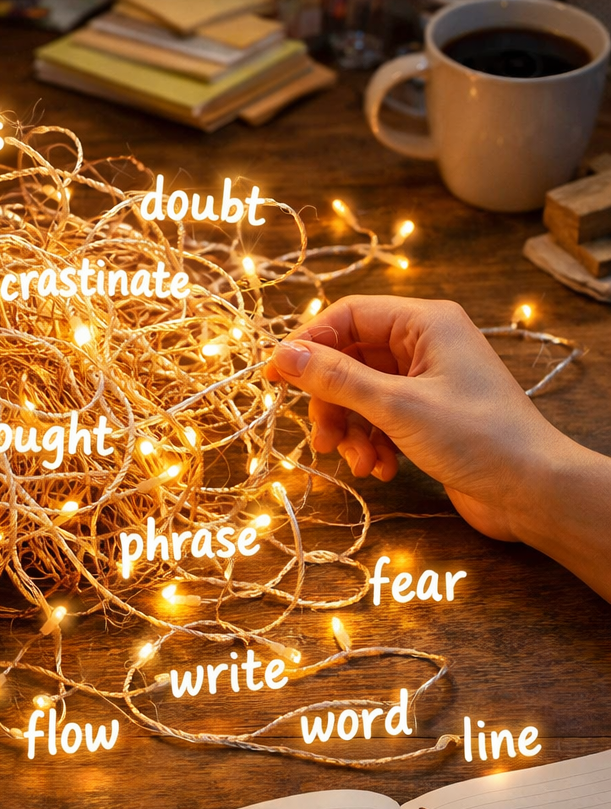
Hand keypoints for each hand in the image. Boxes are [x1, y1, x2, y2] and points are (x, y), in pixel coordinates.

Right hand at [264, 295, 567, 542]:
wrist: (533, 492)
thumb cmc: (476, 438)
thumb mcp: (395, 406)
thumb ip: (335, 378)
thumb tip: (282, 355)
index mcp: (425, 323)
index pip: (347, 316)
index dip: (308, 345)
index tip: (276, 377)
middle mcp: (426, 345)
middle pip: (349, 360)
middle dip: (332, 402)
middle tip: (322, 439)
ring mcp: (428, 382)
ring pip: (361, 395)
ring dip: (351, 431)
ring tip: (359, 463)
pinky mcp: (428, 416)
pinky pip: (380, 419)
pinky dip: (372, 444)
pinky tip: (382, 470)